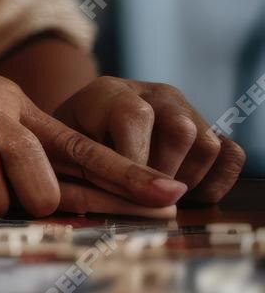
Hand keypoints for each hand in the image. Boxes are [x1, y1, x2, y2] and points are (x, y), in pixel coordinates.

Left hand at [52, 77, 245, 203]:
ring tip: (159, 195)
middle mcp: (154, 94)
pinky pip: (231, 153)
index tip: (124, 189)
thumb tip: (122, 199)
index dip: (133, 159)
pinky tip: (191, 195)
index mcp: (110, 92)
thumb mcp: (61, 151)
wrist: (82, 131)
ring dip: (188, 180)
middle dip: (163, 174)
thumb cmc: (66, 147)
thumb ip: (85, 168)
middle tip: (143, 197)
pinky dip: (217, 180)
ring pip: (207, 144)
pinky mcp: (207, 129)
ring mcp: (185, 109)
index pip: (135, 117)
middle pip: (180, 130)